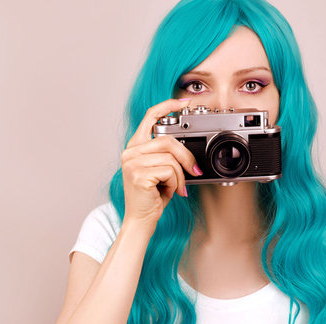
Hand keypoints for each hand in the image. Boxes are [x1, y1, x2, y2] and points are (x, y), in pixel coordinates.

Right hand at [120, 98, 201, 226]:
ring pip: (171, 158)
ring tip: (173, 186)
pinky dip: (175, 183)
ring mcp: (132, 162)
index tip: (184, 102)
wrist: (141, 220)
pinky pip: (169, 171)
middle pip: (168, 140)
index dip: (167, 106)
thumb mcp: (160, 171)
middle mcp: (131, 152)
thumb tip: (187, 149)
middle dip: (186, 156)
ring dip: (179, 176)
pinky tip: (167, 191)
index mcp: (135, 147)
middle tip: (194, 170)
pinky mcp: (138, 174)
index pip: (150, 116)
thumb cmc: (152, 197)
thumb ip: (167, 155)